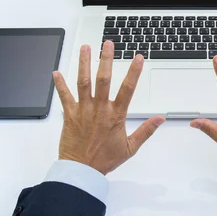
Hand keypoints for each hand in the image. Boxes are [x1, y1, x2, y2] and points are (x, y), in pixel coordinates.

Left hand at [53, 41, 165, 174]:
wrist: (82, 171)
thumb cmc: (104, 160)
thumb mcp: (130, 147)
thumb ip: (146, 131)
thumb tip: (160, 118)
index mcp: (115, 115)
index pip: (127, 89)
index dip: (134, 72)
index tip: (137, 57)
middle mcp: (99, 109)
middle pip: (103, 79)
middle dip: (106, 59)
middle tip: (108, 44)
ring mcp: (83, 110)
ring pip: (83, 82)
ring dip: (84, 64)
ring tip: (85, 48)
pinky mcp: (69, 114)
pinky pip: (64, 96)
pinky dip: (59, 84)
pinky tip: (56, 72)